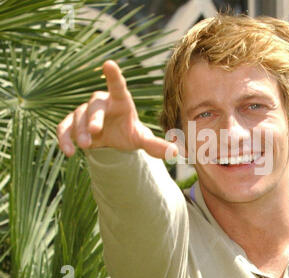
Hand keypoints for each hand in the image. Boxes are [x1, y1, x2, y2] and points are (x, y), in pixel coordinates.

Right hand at [56, 60, 177, 158]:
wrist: (111, 140)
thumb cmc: (128, 133)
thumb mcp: (141, 139)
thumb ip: (156, 145)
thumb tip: (176, 153)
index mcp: (120, 101)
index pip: (118, 86)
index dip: (114, 76)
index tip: (109, 64)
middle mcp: (102, 103)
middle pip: (94, 105)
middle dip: (93, 118)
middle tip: (94, 132)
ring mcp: (84, 111)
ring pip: (78, 117)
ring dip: (79, 131)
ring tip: (83, 147)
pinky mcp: (72, 123)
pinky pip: (64, 127)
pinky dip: (64, 137)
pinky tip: (68, 151)